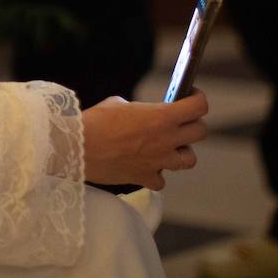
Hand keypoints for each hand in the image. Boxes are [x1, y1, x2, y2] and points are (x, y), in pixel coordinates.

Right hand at [80, 92, 208, 188]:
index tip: (191, 96)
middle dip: (192, 124)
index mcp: (162, 116)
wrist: (77, 148)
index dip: (198, 99)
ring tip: (168, 147)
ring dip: (181, 152)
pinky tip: (145, 167)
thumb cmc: (95, 121)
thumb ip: (139, 109)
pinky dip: (155, 174)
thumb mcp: (118, 104)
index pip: (199, 106)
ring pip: (189, 160)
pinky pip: (160, 180)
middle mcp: (166, 139)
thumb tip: (141, 114)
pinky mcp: (144, 178)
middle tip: (179, 122)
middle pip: (200, 132)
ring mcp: (158, 161)